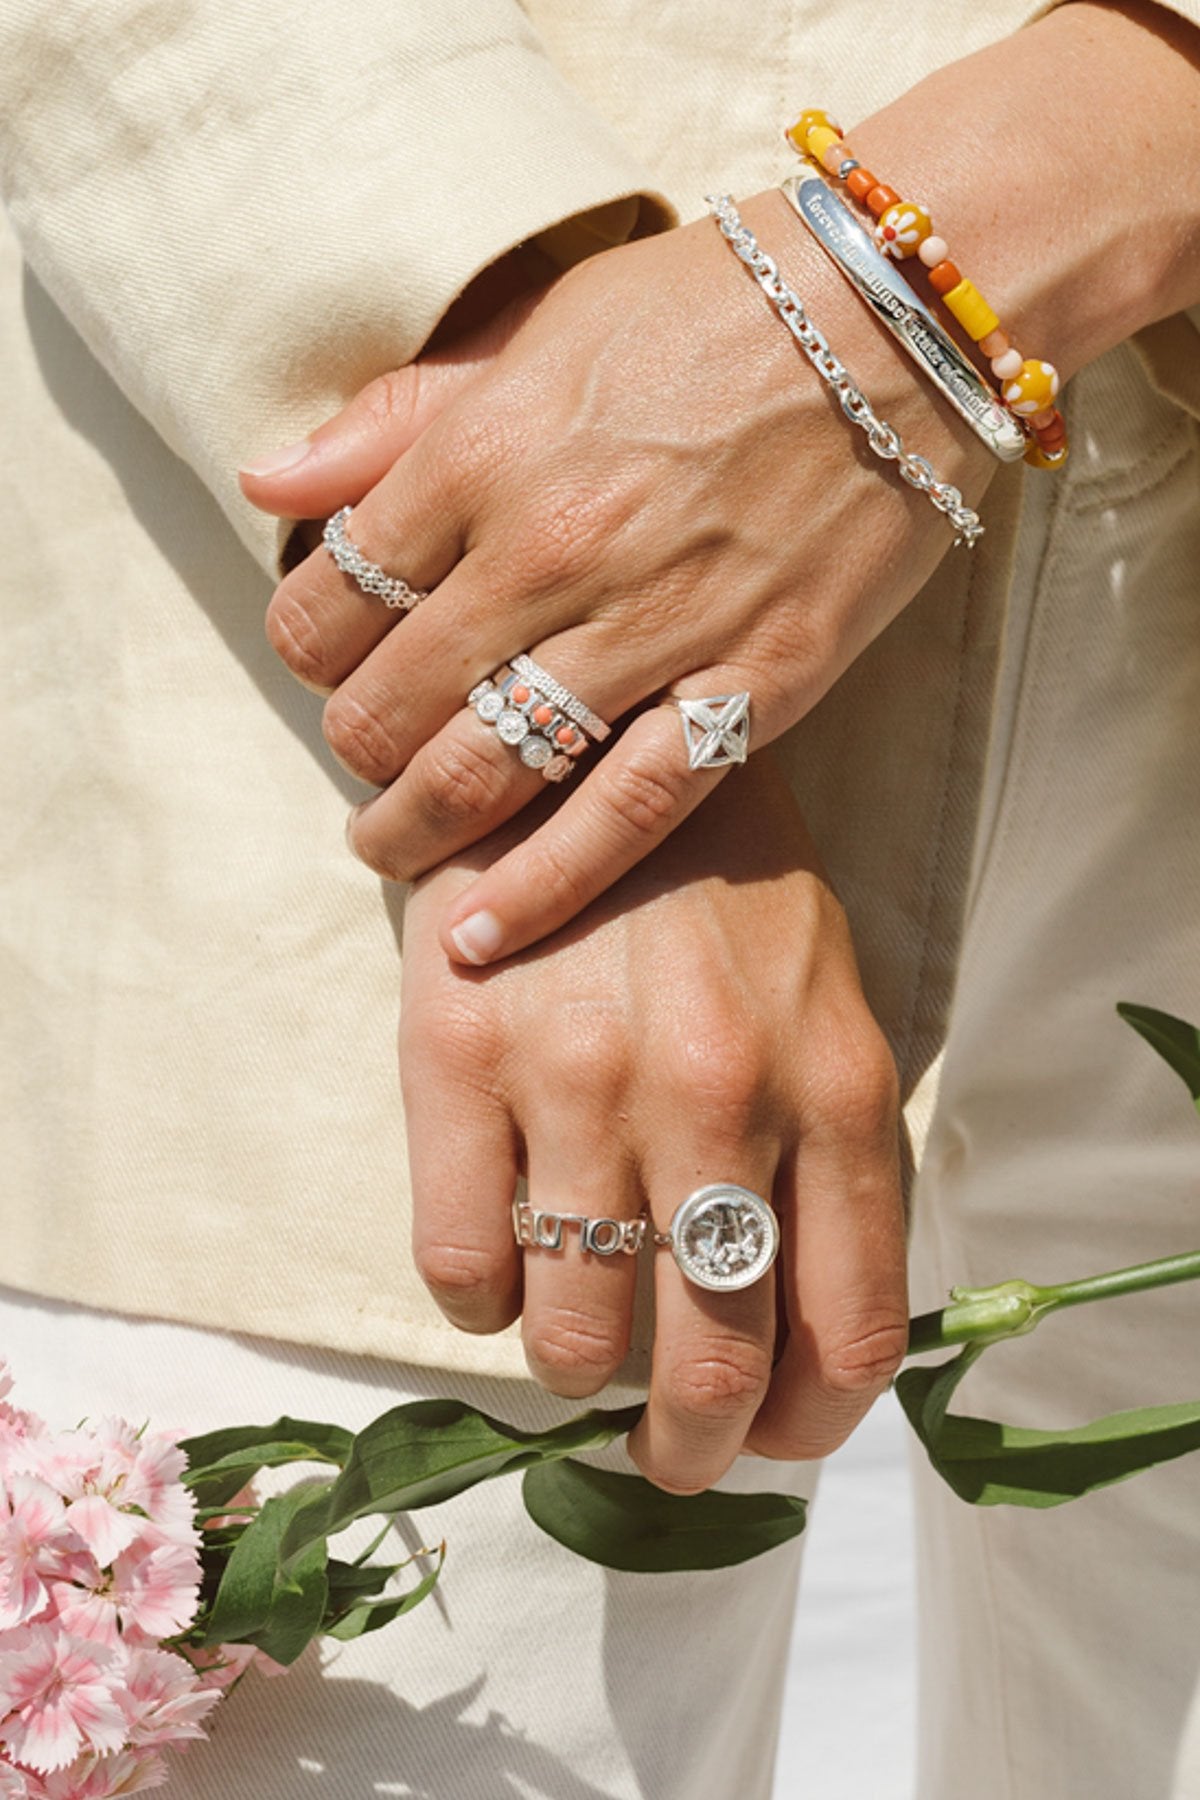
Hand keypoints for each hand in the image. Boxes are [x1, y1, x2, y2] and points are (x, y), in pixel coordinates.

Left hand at [243, 2, 1199, 969]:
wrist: (901, 316)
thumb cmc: (711, 306)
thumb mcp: (539, 328)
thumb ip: (398, 418)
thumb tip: (266, 484)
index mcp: (481, 451)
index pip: (330, 596)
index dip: (308, 645)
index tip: (330, 658)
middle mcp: (549, 550)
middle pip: (388, 701)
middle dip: (356, 746)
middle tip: (367, 758)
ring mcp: (654, 627)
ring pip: (483, 772)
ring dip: (412, 832)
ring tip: (388, 854)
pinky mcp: (753, 686)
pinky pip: (625, 817)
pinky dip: (543, 888)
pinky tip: (479, 939)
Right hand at [398, 751, 907, 1491]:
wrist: (578, 750)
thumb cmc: (720, 897)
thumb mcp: (826, 1006)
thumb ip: (833, 1157)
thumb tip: (801, 1332)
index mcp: (830, 1087)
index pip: (847, 1333)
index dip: (808, 1428)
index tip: (769, 1440)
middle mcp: (712, 1095)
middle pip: (711, 1370)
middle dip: (688, 1450)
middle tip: (664, 1453)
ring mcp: (576, 1081)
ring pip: (572, 1340)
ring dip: (577, 1366)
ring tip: (578, 1327)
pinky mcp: (455, 1060)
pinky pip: (460, 1272)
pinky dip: (482, 1302)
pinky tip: (502, 1258)